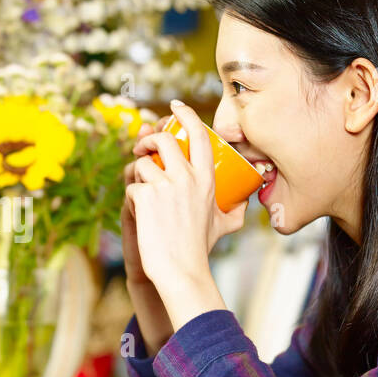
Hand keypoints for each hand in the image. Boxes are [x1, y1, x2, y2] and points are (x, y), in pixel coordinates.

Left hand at [126, 100, 247, 298]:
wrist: (181, 269)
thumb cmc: (200, 248)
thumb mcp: (225, 225)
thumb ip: (236, 211)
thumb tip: (246, 204)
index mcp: (205, 178)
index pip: (198, 135)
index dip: (186, 115)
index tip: (174, 106)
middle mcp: (187, 177)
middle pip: (163, 139)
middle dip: (148, 139)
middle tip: (142, 148)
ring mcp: (165, 185)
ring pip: (142, 163)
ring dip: (137, 176)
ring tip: (143, 194)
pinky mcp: (145, 196)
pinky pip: (131, 186)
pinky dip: (132, 199)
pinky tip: (141, 216)